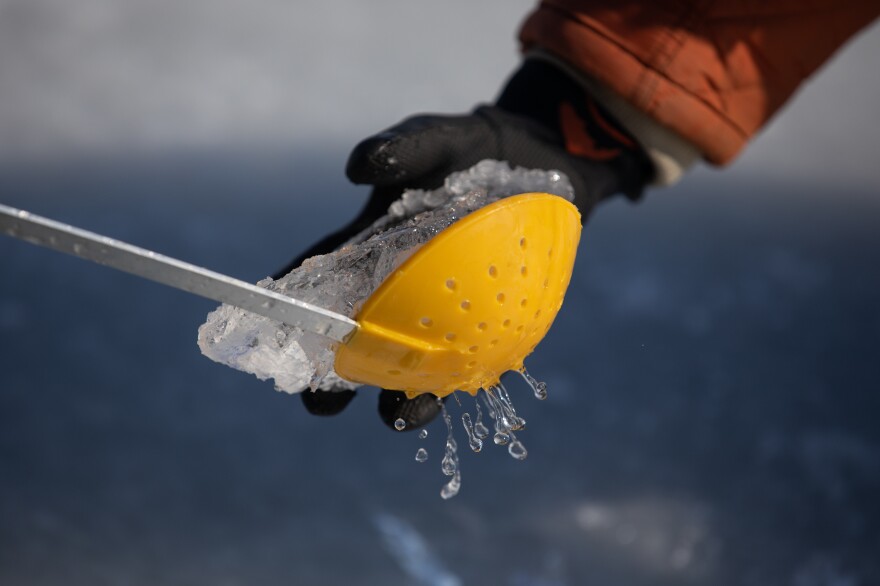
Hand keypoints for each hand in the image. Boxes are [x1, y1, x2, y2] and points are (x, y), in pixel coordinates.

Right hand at [283, 58, 653, 429]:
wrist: (540, 163)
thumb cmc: (473, 151)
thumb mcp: (437, 140)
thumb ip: (402, 147)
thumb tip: (358, 170)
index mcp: (370, 249)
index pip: (319, 283)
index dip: (292, 312)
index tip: (271, 341)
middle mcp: (398, 290)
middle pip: (358, 342)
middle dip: (333, 379)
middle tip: (319, 404)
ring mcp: (442, 310)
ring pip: (412, 364)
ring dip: (400, 395)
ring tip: (399, 415)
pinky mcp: (488, 321)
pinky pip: (472, 359)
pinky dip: (463, 381)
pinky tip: (463, 394)